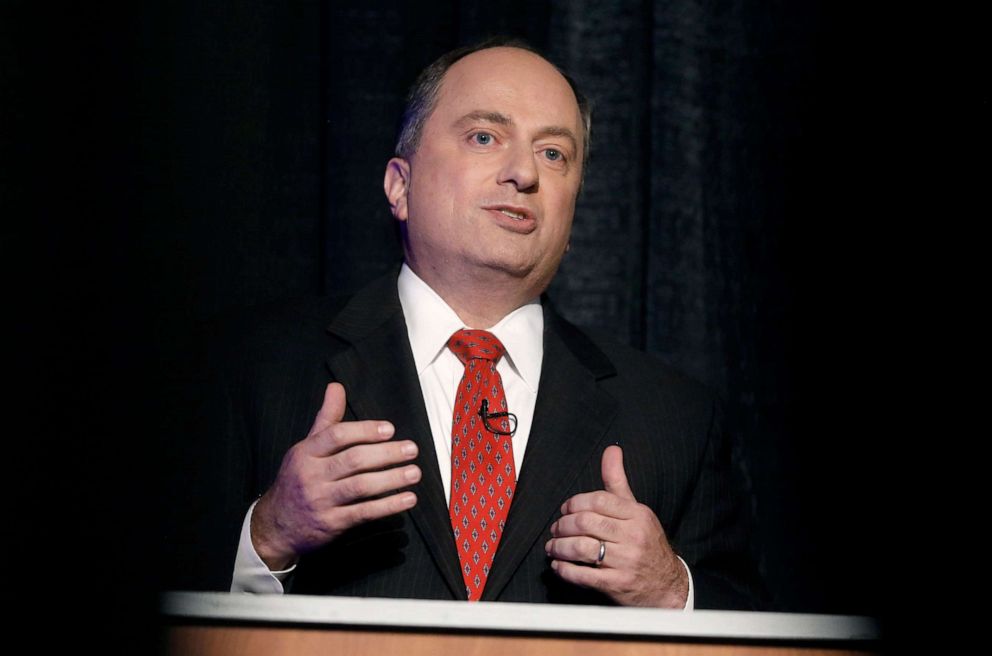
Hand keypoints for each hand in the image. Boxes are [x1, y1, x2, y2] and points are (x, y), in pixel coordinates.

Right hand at [250, 382, 419, 569]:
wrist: (276, 526)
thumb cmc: (297, 479)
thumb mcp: (306, 448)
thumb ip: (326, 418)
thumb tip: (336, 387)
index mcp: (306, 453)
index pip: (337, 436)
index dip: (365, 431)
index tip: (390, 429)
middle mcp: (312, 475)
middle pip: (353, 460)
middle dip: (386, 453)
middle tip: (412, 449)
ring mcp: (321, 501)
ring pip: (360, 486)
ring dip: (391, 479)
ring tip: (414, 473)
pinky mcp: (331, 524)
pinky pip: (363, 513)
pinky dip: (388, 506)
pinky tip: (407, 498)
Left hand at [545, 445, 687, 606]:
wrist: (668, 584)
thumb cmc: (646, 542)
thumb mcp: (637, 510)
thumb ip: (618, 481)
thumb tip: (611, 450)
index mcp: (637, 515)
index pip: (598, 500)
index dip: (575, 503)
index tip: (565, 509)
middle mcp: (633, 537)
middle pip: (585, 523)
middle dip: (562, 525)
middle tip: (556, 529)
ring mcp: (626, 562)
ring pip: (581, 548)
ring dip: (559, 547)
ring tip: (553, 547)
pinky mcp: (617, 585)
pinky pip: (583, 576)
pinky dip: (565, 570)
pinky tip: (559, 566)